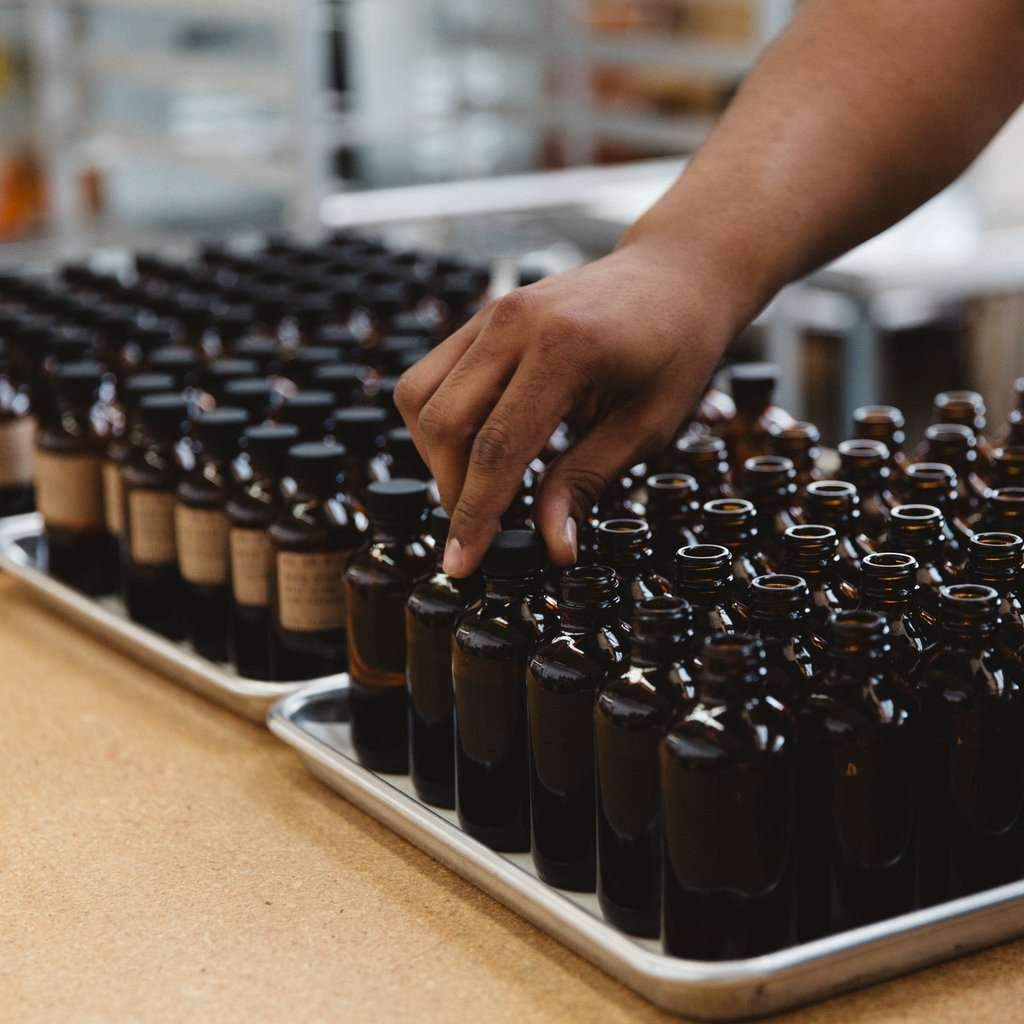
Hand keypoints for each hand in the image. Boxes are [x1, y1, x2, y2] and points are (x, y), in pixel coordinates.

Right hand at [395, 233, 742, 576]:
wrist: (677, 274)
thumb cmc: (677, 348)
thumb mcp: (646, 426)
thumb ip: (587, 482)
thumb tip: (551, 546)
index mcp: (565, 350)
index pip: (496, 448)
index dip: (474, 516)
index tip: (461, 565)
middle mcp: (514, 322)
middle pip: (444, 425)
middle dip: (452, 491)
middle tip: (481, 533)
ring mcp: (492, 312)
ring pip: (421, 398)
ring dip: (438, 457)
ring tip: (480, 490)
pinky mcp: (483, 315)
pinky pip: (433, 375)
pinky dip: (441, 422)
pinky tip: (478, 449)